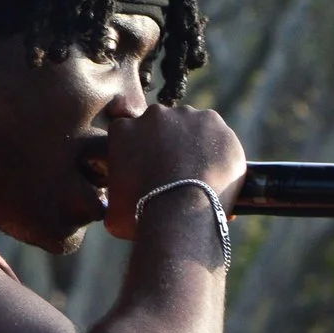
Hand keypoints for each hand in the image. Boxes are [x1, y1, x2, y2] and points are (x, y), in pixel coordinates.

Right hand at [103, 103, 244, 236]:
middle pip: (165, 128)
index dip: (146, 155)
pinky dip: (220, 151)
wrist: (178, 214)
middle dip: (172, 148)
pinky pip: (218, 135)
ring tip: (202, 176)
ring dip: (196, 146)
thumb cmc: (141, 218)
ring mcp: (185, 115)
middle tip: (181, 176)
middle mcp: (153, 115)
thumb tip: (119, 204)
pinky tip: (220, 173)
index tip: (155, 173)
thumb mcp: (113, 211)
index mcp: (123, 130)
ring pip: (193, 128)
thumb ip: (117, 196)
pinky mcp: (213, 122)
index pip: (134, 136)